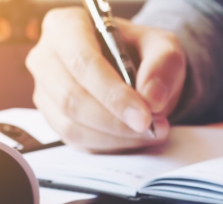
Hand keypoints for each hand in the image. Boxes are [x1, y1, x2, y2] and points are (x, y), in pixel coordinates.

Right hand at [26, 7, 186, 151]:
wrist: (139, 75)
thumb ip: (162, 67)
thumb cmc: (144, 55)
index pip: (82, 63)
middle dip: (117, 122)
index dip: (113, 95)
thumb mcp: (164, 49)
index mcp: (66, 27)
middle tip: (152, 128)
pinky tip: (135, 138)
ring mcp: (48, 94)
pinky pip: (80, 143)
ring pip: (73, 127)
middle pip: (72, 99)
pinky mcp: (58, 122)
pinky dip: (111, 146)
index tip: (144, 117)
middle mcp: (47, 59)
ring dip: (117, 138)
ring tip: (150, 133)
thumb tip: (151, 99)